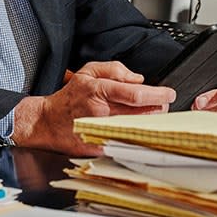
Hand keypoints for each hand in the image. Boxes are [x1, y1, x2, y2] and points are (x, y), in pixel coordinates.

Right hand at [12, 61, 175, 155]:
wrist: (47, 122)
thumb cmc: (69, 97)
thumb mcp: (87, 72)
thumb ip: (115, 69)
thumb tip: (138, 79)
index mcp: (98, 90)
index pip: (135, 94)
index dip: (157, 95)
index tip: (169, 94)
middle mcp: (101, 111)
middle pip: (140, 112)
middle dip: (158, 108)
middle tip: (164, 104)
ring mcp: (101, 131)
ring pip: (136, 127)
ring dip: (150, 122)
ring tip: (154, 115)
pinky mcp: (100, 147)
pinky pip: (126, 142)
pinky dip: (137, 136)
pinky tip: (141, 131)